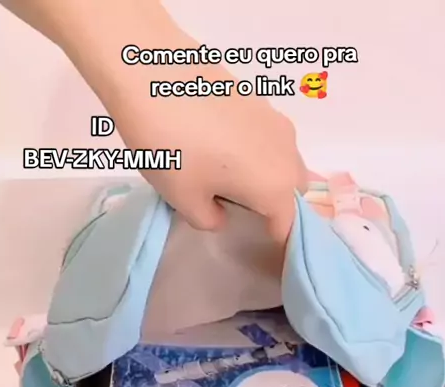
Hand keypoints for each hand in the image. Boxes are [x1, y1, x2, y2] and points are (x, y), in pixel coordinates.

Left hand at [72, 3, 306, 242]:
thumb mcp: (184, 201)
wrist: (151, 74)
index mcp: (275, 187)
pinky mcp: (258, 100)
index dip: (277, 245)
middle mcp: (287, 154)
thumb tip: (221, 214)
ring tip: (226, 179)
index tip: (263, 253)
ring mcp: (275, 122)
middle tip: (242, 213)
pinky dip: (254, 151)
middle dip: (276, 206)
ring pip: (283, 161)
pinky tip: (218, 148)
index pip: (289, 228)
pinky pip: (267, 138)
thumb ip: (210, 219)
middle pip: (293, 191)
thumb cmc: (172, 149)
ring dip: (266, 176)